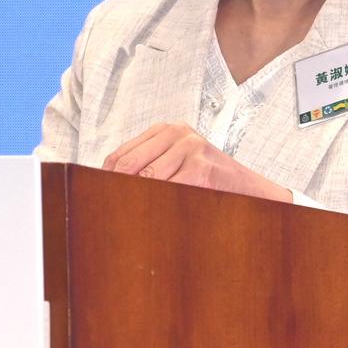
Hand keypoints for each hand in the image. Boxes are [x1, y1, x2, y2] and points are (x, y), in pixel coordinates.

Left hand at [100, 122, 291, 199]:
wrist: (254, 191)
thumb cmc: (210, 180)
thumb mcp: (179, 162)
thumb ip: (149, 166)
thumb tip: (107, 184)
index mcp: (168, 130)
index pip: (121, 154)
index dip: (104, 177)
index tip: (93, 196)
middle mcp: (179, 134)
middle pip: (128, 164)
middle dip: (114, 188)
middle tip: (101, 211)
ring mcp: (191, 149)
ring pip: (146, 178)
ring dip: (134, 200)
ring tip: (121, 217)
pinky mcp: (201, 169)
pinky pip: (167, 190)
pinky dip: (156, 205)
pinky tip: (151, 217)